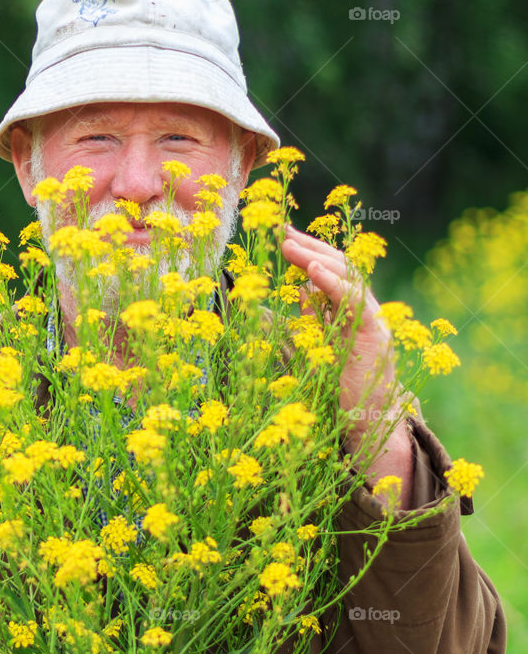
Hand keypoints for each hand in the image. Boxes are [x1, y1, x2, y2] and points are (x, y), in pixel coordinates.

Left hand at [280, 225, 413, 503]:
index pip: (326, 269)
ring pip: (348, 276)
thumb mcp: (311, 351)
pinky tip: (312, 272)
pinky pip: (355, 302)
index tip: (278, 234)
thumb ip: (302, 325)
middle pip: (337, 264)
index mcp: (344, 310)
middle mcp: (360, 309)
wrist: (366, 424)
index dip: (304, 249)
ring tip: (290, 245)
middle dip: (308, 244)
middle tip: (279, 229)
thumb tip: (281, 301)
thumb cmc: (336, 393)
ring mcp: (370, 318)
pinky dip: (334, 284)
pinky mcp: (375, 334)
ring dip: (317, 257)